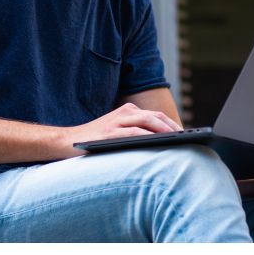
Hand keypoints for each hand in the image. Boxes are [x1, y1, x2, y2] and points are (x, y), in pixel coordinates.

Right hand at [63, 103, 180, 156]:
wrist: (66, 141)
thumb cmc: (94, 141)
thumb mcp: (117, 132)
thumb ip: (135, 132)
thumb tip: (161, 143)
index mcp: (127, 111)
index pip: (156, 116)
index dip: (172, 125)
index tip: (185, 135)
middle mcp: (124, 112)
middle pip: (156, 117)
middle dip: (173, 127)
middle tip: (187, 138)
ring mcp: (116, 121)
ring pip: (148, 121)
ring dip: (165, 130)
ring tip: (178, 140)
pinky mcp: (110, 132)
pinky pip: (134, 132)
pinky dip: (148, 136)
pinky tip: (158, 142)